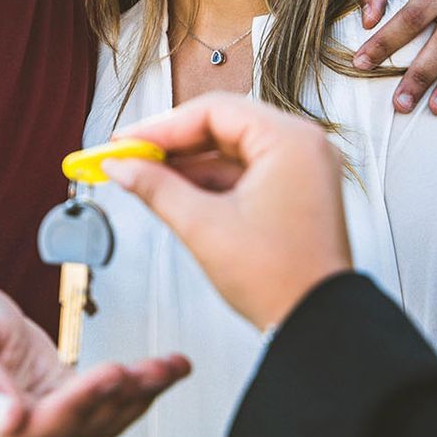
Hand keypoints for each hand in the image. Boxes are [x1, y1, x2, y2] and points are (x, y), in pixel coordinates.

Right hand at [0, 281, 190, 436]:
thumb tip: (8, 424)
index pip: (36, 430)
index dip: (77, 405)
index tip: (111, 373)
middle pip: (74, 432)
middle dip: (120, 398)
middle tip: (156, 368)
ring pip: (97, 426)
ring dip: (138, 396)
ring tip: (171, 366)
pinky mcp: (61, 418)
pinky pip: (104, 413)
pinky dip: (136, 393)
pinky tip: (165, 372)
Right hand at [104, 93, 352, 329]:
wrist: (316, 325)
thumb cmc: (279, 279)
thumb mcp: (203, 226)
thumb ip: (156, 187)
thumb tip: (120, 166)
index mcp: (290, 140)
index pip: (213, 111)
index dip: (160, 127)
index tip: (124, 142)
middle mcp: (302, 145)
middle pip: (222, 125)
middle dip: (172, 144)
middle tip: (127, 156)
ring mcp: (301, 168)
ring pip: (231, 150)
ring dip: (188, 165)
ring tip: (143, 177)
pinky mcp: (294, 192)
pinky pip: (245, 173)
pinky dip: (210, 182)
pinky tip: (174, 192)